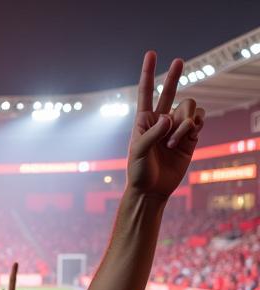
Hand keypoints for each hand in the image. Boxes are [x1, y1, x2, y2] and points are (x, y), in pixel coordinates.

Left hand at [127, 51, 204, 198]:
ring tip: (173, 142)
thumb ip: (152, 133)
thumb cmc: (139, 172)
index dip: (149, 73)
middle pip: (170, 91)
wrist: (152, 190)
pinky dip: (194, 126)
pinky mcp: (190, 136)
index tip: (151, 53)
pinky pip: (198, 119)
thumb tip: (170, 117)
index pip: (146, 93)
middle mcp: (160, 120)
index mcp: (143, 121)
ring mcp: (176, 127)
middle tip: (179, 60)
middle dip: (174, 76)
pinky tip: (187, 138)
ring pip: (188, 107)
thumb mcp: (138, 153)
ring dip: (184, 123)